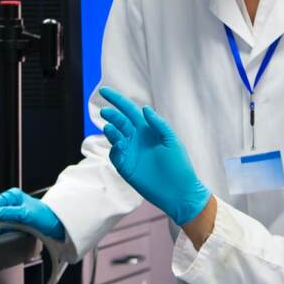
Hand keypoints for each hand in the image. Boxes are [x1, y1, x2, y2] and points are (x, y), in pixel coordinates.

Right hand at [0, 188, 65, 241]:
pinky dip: (5, 229)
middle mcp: (11, 202)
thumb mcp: (25, 213)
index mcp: (13, 195)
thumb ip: (8, 212)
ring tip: (10, 227)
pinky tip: (10, 230)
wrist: (54, 225)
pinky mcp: (14, 221)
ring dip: (1, 225)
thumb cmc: (44, 216)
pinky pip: (3, 226)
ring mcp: (12, 212)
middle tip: (2, 226)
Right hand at [98, 87, 210, 227]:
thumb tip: (144, 109)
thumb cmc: (179, 165)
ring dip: (110, 130)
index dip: (117, 100)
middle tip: (106, 112)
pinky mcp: (125, 167)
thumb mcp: (172, 141)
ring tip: (110, 126)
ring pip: (115, 136)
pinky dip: (114, 148)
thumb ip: (159, 125)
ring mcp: (130, 152)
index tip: (103, 90)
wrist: (179, 192)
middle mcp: (137, 139)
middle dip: (112, 115)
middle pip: (120, 121)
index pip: (129, 110)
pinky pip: (115, 154)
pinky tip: (119, 144)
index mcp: (148, 129)